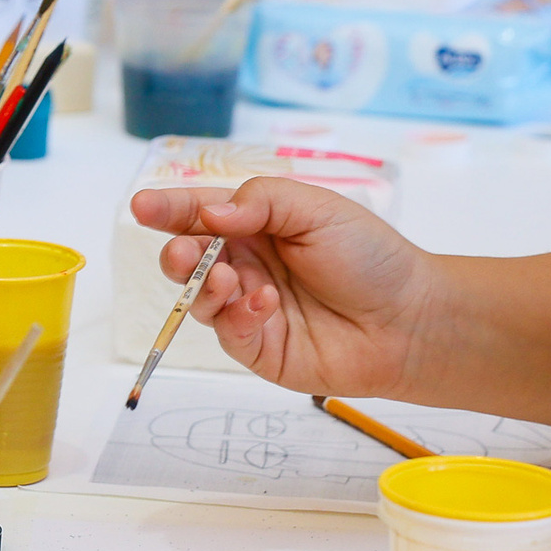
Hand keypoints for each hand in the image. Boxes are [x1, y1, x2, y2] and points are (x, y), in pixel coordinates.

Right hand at [130, 179, 438, 398]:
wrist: (409, 320)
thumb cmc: (370, 257)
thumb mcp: (317, 209)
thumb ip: (260, 202)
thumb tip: (209, 213)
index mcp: (257, 225)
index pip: (201, 213)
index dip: (169, 209)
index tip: (141, 206)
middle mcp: (245, 264)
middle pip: (188, 258)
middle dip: (177, 254)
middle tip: (183, 254)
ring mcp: (246, 308)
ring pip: (198, 299)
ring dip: (204, 287)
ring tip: (228, 281)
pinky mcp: (256, 348)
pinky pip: (227, 332)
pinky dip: (237, 316)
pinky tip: (265, 305)